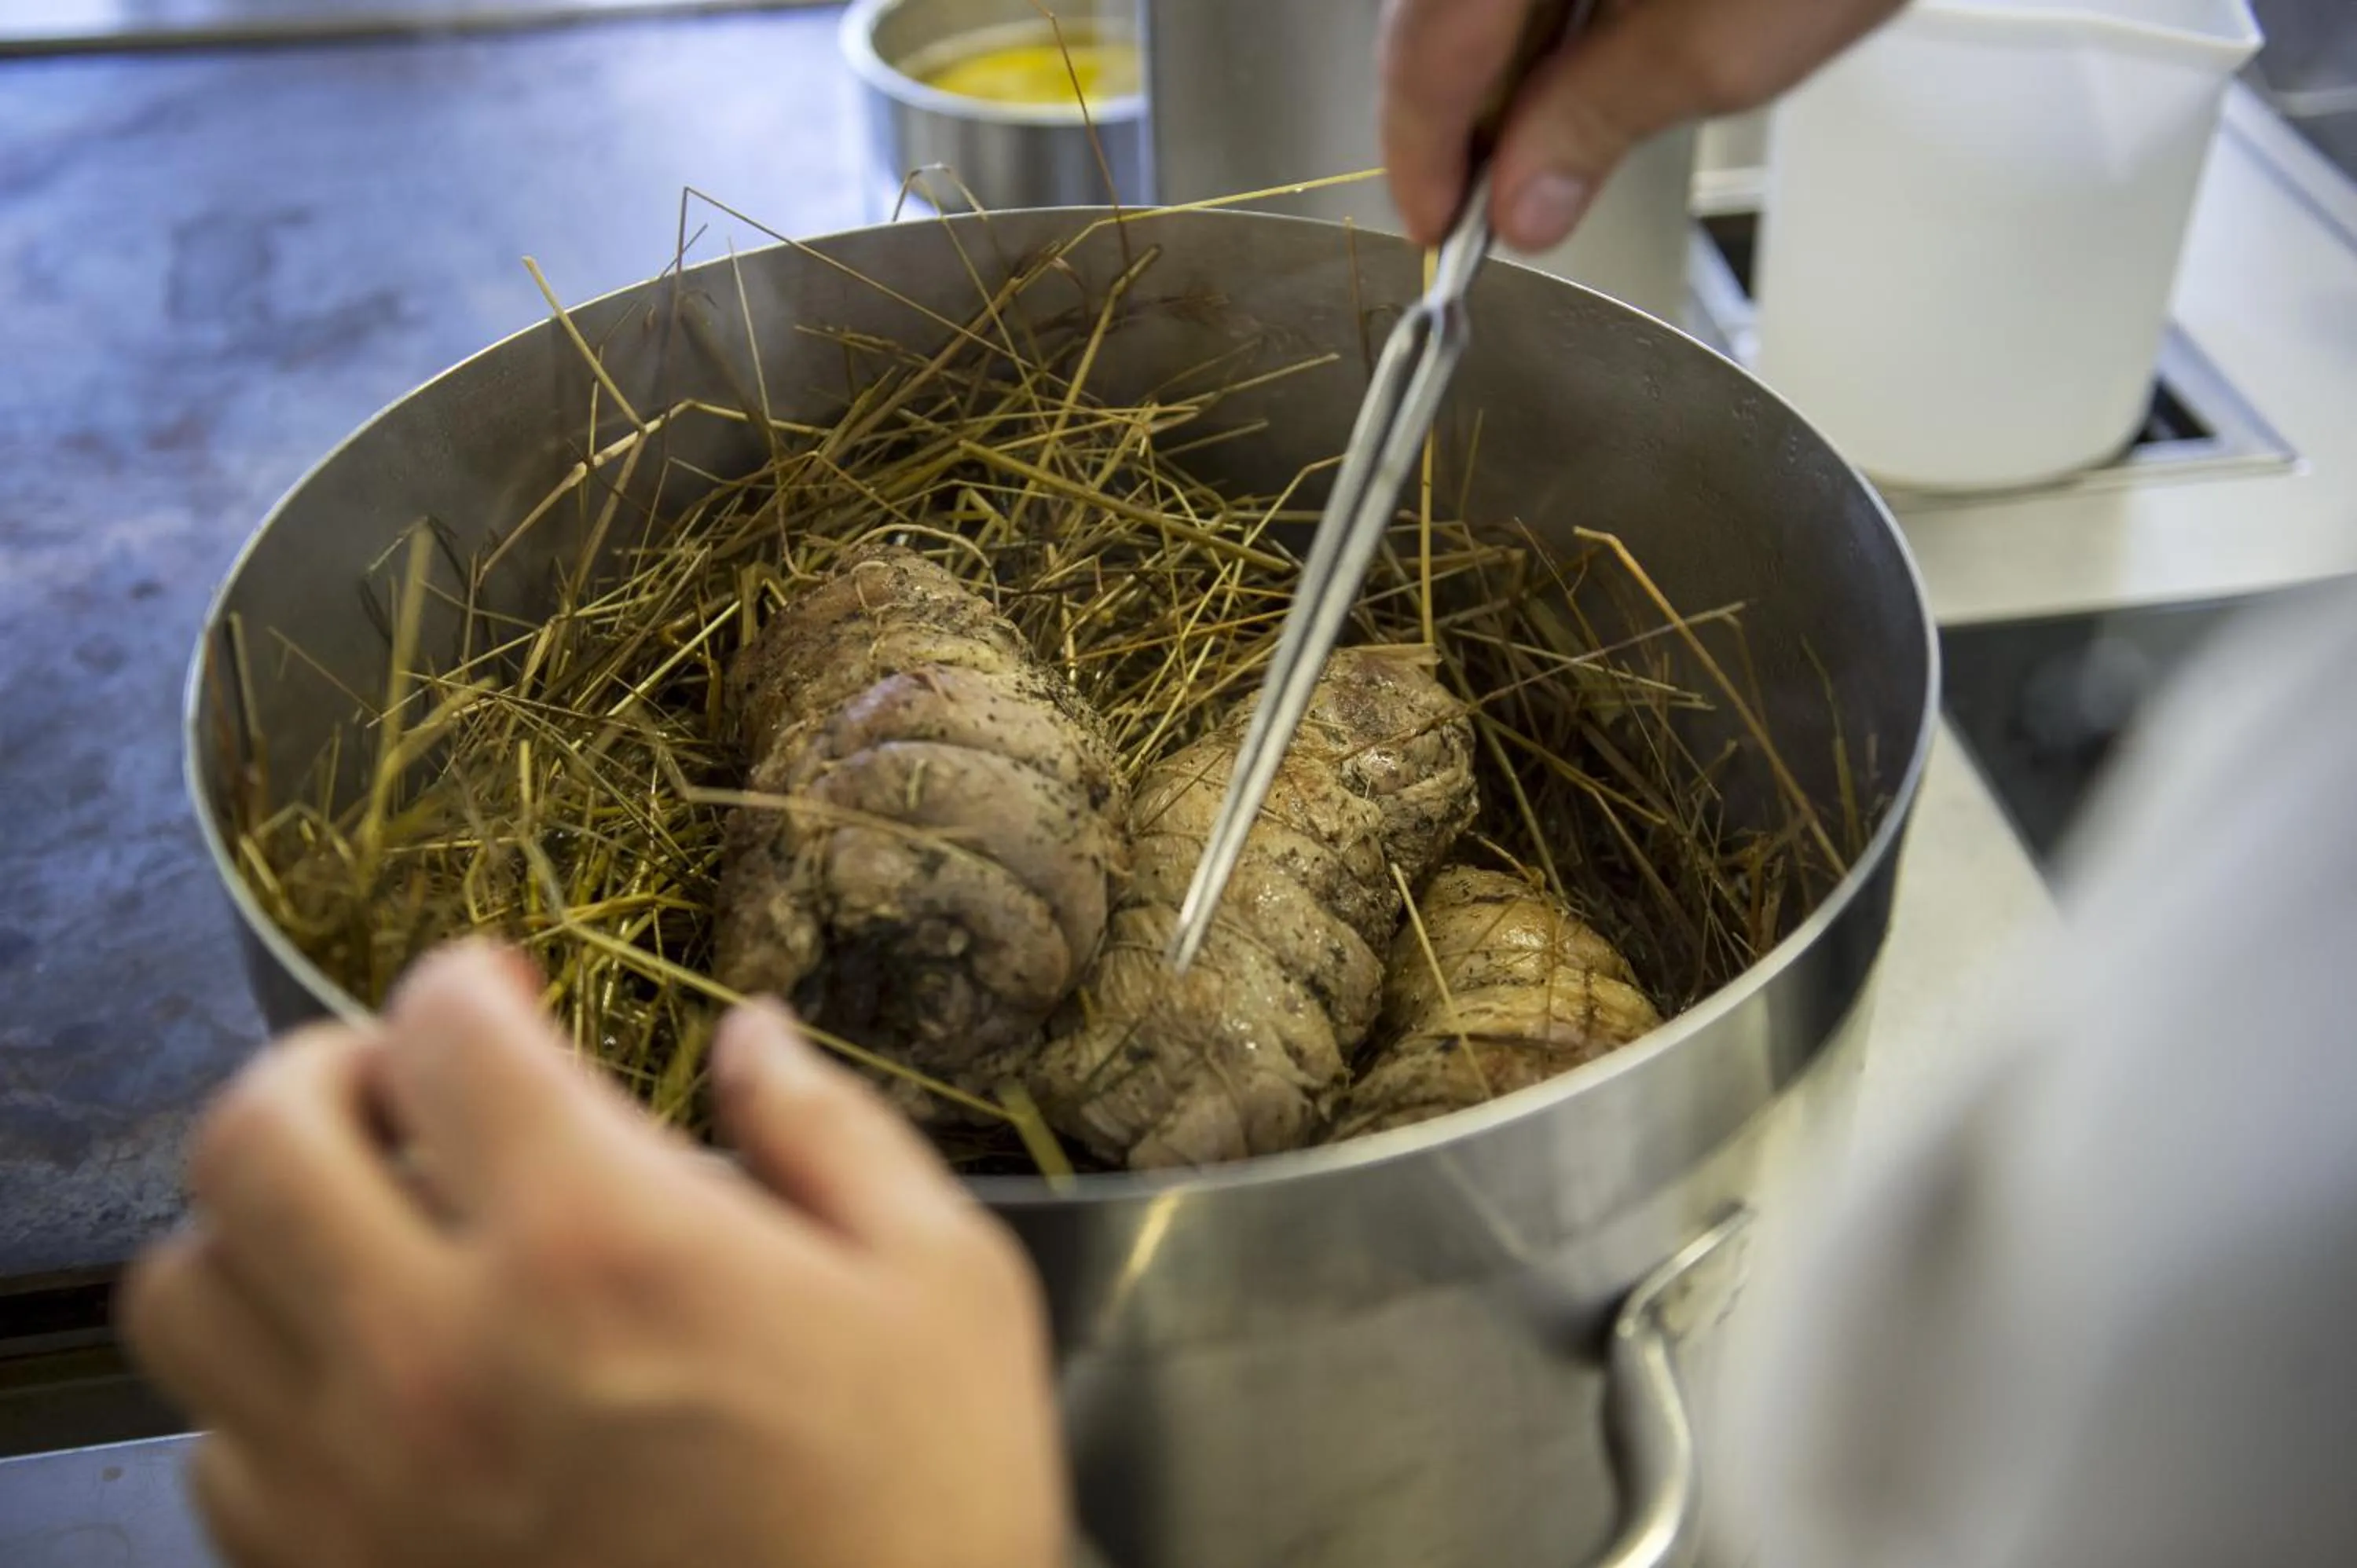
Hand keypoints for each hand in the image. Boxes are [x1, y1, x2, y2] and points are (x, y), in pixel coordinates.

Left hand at [119, 942, 1066, 1567]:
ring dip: (261, 1226)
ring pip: (184, 1293)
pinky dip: (265, 1385)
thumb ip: (827, 1129)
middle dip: (325, 1069)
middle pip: (255, 1137)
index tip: (506, 991)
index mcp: (602, 1241)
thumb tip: (748, 1034)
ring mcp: (367, 1483)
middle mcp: (443, 1351)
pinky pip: (212, 1451)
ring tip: (360, 1226)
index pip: (442, 1031)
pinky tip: (368, 1378)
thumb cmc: (925, 1495)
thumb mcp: (940, 1278)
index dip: (469, 980)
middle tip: (405, 1087)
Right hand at [1380, 0, 1905, 250]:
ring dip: (1514, 66)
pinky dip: (1552, 15)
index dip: (1421, 157)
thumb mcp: (1724, 44)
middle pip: (1441, 15)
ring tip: (1566, 135)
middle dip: (1470, 116)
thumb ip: (1599, 123)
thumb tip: (1524, 199)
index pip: (1423, 50)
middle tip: (1502, 204)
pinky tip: (1593, 56)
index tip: (1442, 232)